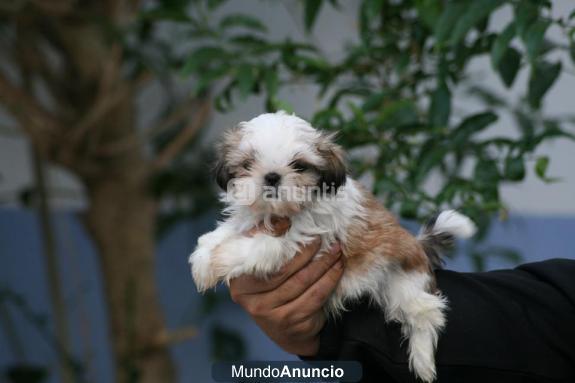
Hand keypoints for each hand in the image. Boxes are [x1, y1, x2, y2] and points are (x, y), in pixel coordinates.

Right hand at [229, 224, 343, 355]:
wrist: (286, 333)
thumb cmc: (273, 292)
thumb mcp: (261, 270)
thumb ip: (263, 246)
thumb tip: (281, 220)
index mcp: (238, 283)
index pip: (257, 256)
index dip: (273, 237)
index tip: (290, 223)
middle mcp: (250, 300)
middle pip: (284, 269)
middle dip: (307, 250)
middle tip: (322, 237)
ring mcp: (271, 314)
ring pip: (303, 281)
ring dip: (323, 262)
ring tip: (335, 249)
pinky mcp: (293, 323)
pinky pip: (316, 295)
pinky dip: (330, 278)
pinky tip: (338, 266)